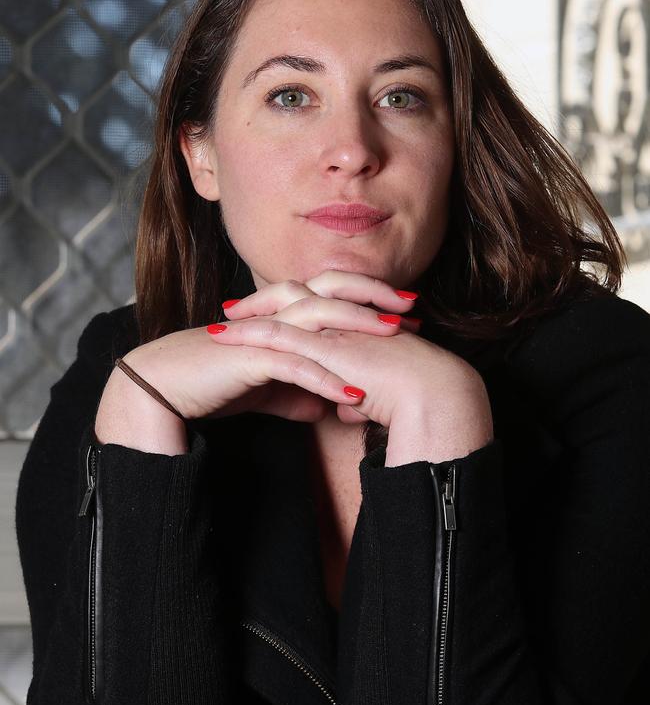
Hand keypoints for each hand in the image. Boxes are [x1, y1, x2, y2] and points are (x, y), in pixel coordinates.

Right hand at [115, 273, 417, 427]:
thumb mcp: (264, 390)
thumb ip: (294, 393)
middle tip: (414, 310)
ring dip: (358, 332)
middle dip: (375, 299)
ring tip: (396, 341)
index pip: (331, 296)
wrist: (161, 388)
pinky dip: (325, 381)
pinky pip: (294, 365)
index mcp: (280, 317)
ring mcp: (262, 334)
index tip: (406, 315)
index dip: (369, 300)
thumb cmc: (211, 382)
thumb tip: (324, 408)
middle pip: (332, 294)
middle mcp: (274, 316)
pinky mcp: (248, 358)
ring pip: (317, 321)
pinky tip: (353, 398)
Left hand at [212, 271, 488, 432]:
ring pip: (280, 313)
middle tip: (231, 310)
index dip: (284, 310)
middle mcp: (341, 319)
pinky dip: (249, 335)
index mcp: (352, 325)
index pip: (312, 308)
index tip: (258, 316)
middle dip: (259, 303)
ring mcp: (333, 328)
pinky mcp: (326, 345)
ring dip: (246, 319)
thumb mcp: (374, 393)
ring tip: (217, 327)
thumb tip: (345, 405)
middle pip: (292, 299)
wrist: (431, 395)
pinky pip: (280, 334)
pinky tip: (226, 338)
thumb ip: (355, 393)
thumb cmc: (411, 396)